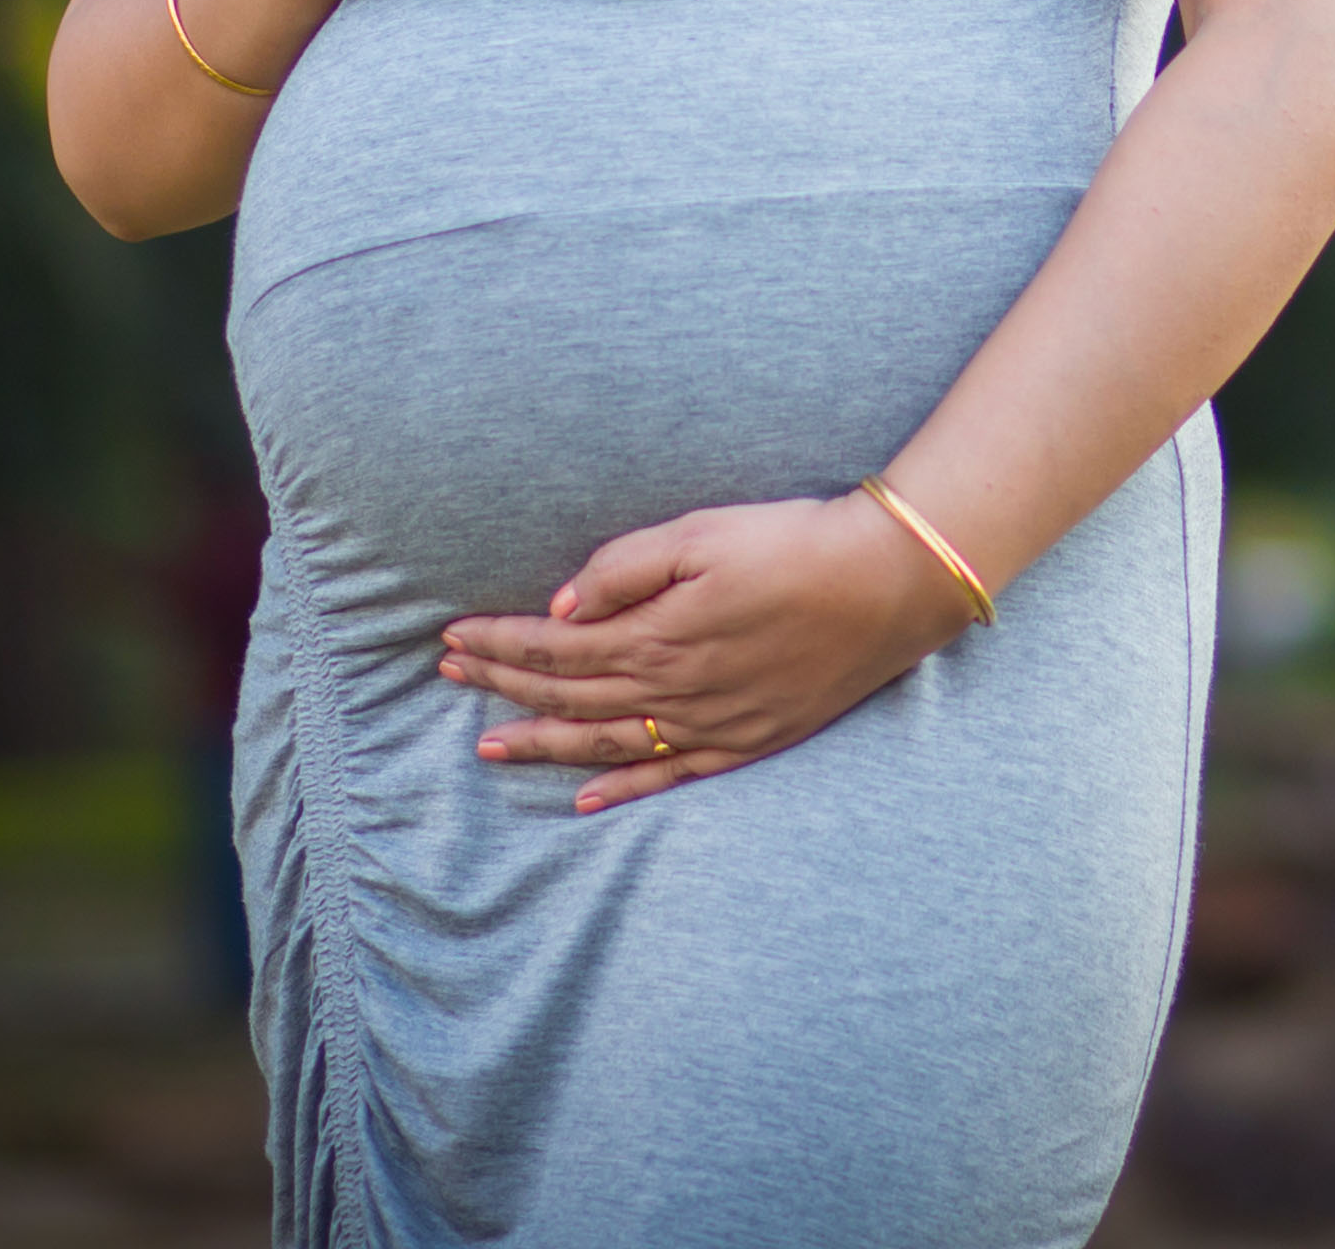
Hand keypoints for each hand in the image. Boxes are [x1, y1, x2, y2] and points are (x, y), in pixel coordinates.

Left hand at [440, 494, 968, 810]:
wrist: (886, 584)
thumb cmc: (793, 543)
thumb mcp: (702, 533)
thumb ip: (625, 570)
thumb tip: (561, 610)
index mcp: (655, 634)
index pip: (553, 649)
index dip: (498, 645)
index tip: (451, 639)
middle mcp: (673, 690)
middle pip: (568, 696)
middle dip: (502, 687)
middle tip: (448, 678)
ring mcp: (709, 724)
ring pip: (606, 743)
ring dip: (542, 744)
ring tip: (488, 747)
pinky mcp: (746, 740)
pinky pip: (669, 776)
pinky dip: (623, 789)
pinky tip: (586, 800)